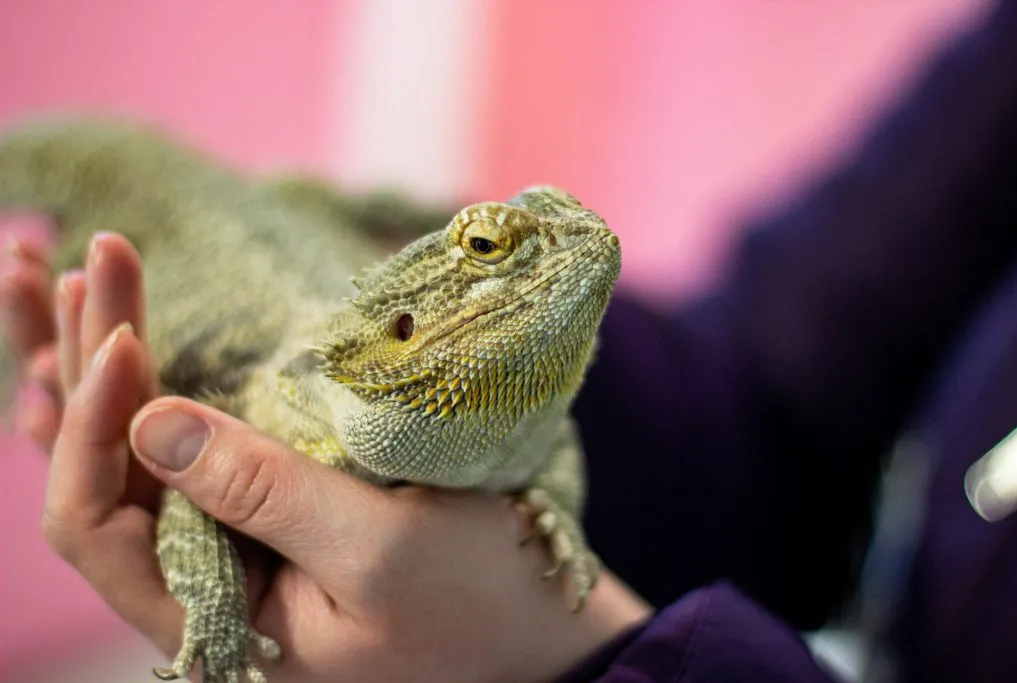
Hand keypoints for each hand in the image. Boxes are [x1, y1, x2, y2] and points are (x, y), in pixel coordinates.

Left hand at [4, 232, 651, 681]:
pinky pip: (180, 448)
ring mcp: (228, 543)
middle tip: (102, 262)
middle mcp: (197, 584)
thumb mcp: (380, 550)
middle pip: (100, 472)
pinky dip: (147, 387)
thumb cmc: (474, 596)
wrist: (529, 617)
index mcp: (209, 618)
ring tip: (82, 282)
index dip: (91, 427)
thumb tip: (151, 420)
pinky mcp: (263, 509)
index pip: (94, 524)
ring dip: (105, 365)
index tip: (127, 336)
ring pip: (131, 452)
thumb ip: (266, 494)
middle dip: (89, 364)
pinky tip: (118, 347)